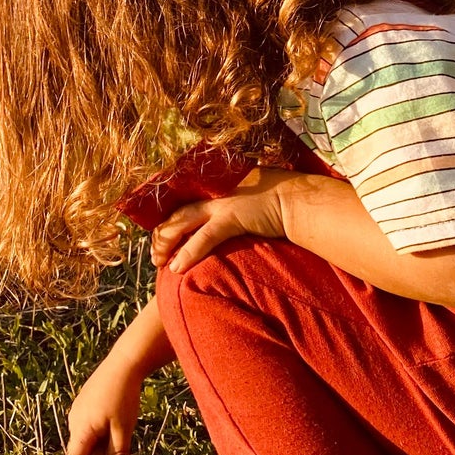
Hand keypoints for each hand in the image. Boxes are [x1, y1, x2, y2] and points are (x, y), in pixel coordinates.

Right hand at [53, 349, 144, 454]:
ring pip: (88, 437)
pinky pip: (89, 424)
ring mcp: (77, 411)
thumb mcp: (124, 428)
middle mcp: (74, 422)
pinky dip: (101, 426)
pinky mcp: (83, 403)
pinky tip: (114, 411)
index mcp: (81, 430)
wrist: (123, 363)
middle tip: (121, 436)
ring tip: (119, 420)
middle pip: (84, 450)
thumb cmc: (123, 397)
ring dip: (102, 438)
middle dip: (101, 452)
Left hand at [150, 167, 297, 273]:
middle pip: (175, 214)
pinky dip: (188, 252)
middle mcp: (212, 192)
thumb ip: (229, 203)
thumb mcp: (246, 197)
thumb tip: (222, 219)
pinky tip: (178, 267)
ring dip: (166, 244)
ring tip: (160, 263)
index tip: (161, 239)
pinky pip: (203, 237)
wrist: (297, 200)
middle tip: (156, 256)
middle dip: (161, 236)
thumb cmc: (278, 201)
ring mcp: (220, 203)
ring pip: (180, 223)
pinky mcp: (231, 217)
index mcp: (213, 187)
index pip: (181, 203)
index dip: (167, 222)